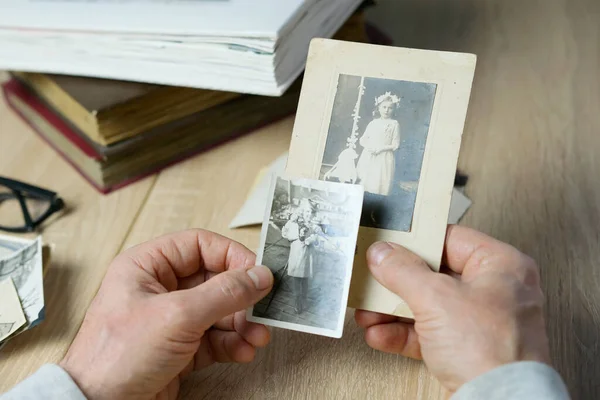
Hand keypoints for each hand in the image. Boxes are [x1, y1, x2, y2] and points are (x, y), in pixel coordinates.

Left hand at [60, 229, 273, 399]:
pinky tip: (243, 350)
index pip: (200, 246)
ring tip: (257, 336)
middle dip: (242, 297)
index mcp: (148, 266)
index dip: (231, 256)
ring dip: (242, 324)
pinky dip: (233, 344)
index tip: (257, 272)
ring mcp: (171, 320)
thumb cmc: (116, 357)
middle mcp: (160, 289)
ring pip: (219, 311)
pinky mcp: (180, 348)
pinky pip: (215, 338)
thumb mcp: (177, 316)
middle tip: (263, 308)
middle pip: (215, 280)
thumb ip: (224, 293)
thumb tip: (259, 276)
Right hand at [355, 225, 549, 393]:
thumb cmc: (491, 351)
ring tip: (368, 310)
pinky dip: (402, 334)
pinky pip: (428, 334)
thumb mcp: (436, 298)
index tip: (389, 241)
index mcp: (502, 266)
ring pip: (427, 306)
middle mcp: (494, 292)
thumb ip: (403, 270)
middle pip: (434, 275)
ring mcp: (480, 324)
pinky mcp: (467, 352)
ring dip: (392, 310)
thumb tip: (383, 254)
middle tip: (373, 277)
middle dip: (397, 282)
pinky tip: (379, 334)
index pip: (451, 238)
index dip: (416, 239)